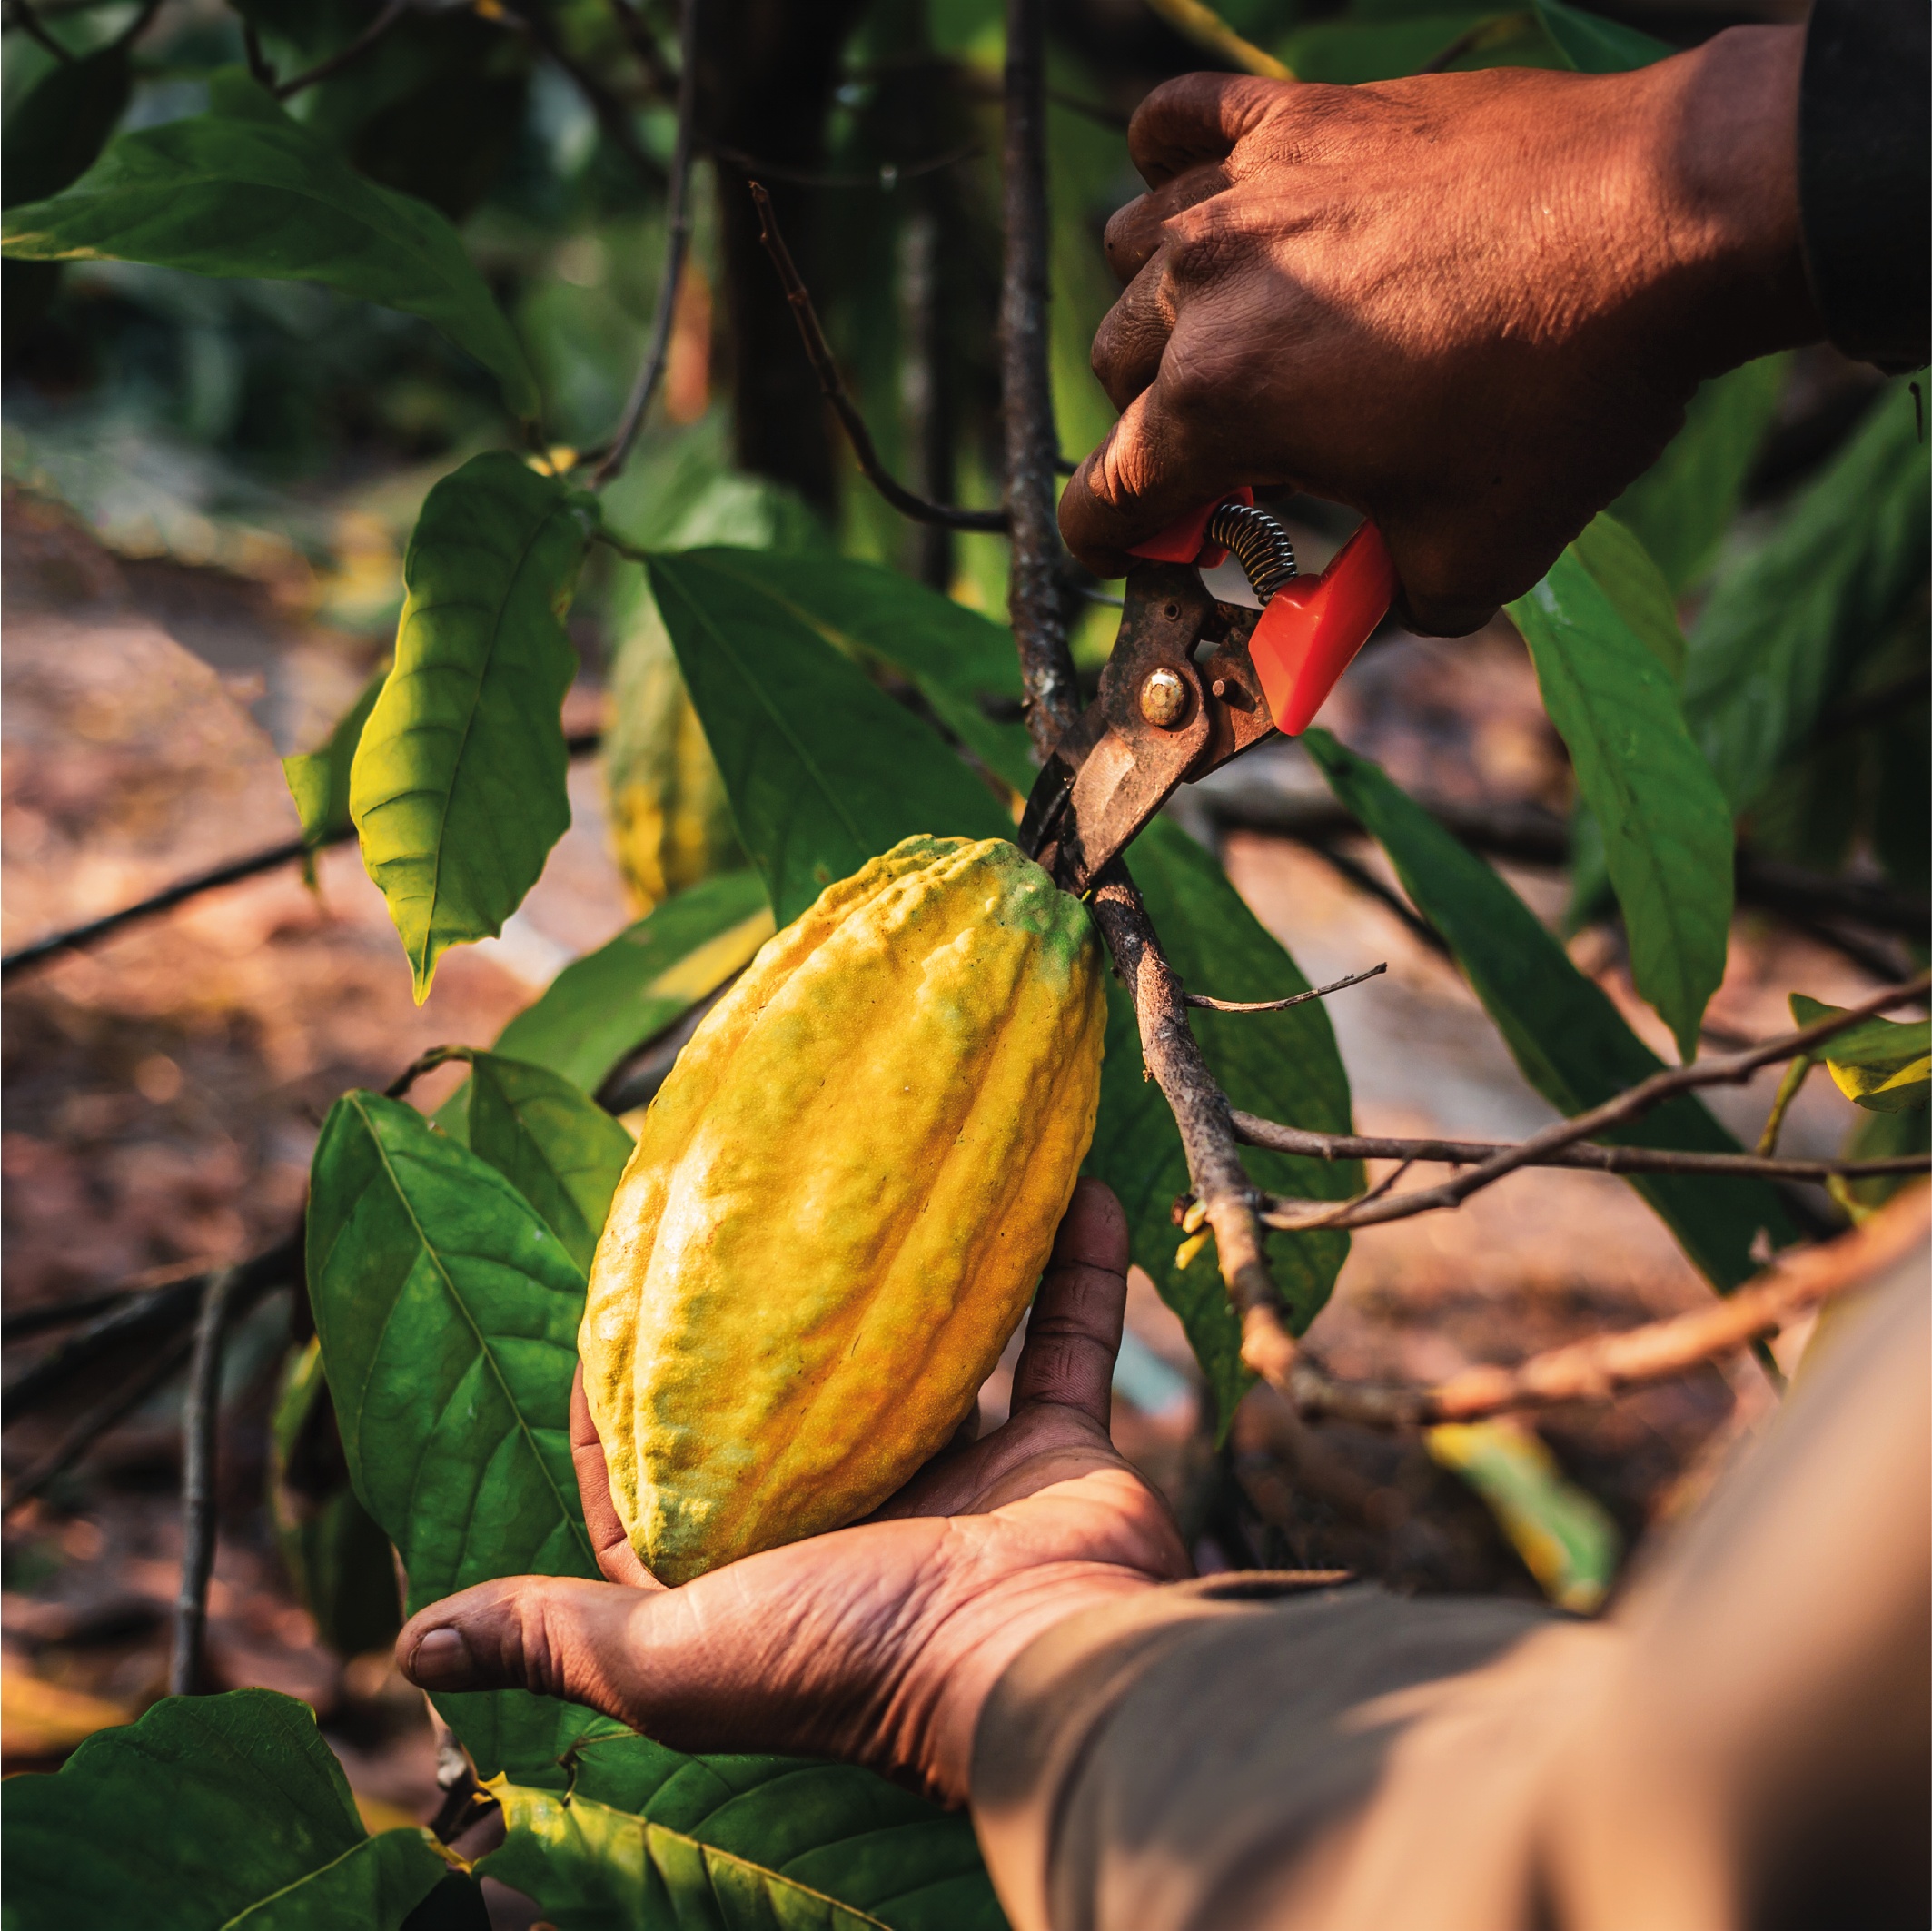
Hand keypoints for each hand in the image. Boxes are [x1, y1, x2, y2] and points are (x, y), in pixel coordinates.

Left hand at [395, 1180, 1190, 1802]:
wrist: (1039, 1668)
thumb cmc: (849, 1657)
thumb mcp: (674, 1659)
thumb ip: (555, 1640)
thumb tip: (412, 1649)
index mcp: (760, 1562)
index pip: (663, 1469)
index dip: (621, 1388)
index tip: (610, 1290)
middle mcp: (857, 1512)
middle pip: (801, 1391)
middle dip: (778, 1302)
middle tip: (758, 1190)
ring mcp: (965, 1473)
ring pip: (937, 1342)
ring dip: (932, 1260)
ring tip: (906, 1159)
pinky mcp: (1053, 1447)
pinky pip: (1064, 1338)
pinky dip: (1071, 1268)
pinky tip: (1070, 1183)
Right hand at [1057, 28, 1819, 634]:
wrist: (1668, 221)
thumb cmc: (1565, 394)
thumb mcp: (1468, 559)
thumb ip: (1372, 609)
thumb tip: (1340, 625)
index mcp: (1222, 402)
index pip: (1104, 493)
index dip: (1115, 544)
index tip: (1144, 553)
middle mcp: (1205, 288)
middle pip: (1115, 375)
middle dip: (1156, 432)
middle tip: (1234, 464)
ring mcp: (1248, 187)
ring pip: (1130, 254)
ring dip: (1158, 311)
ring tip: (1230, 337)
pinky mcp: (1303, 115)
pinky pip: (1178, 120)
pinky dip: (1168, 160)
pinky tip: (1206, 195)